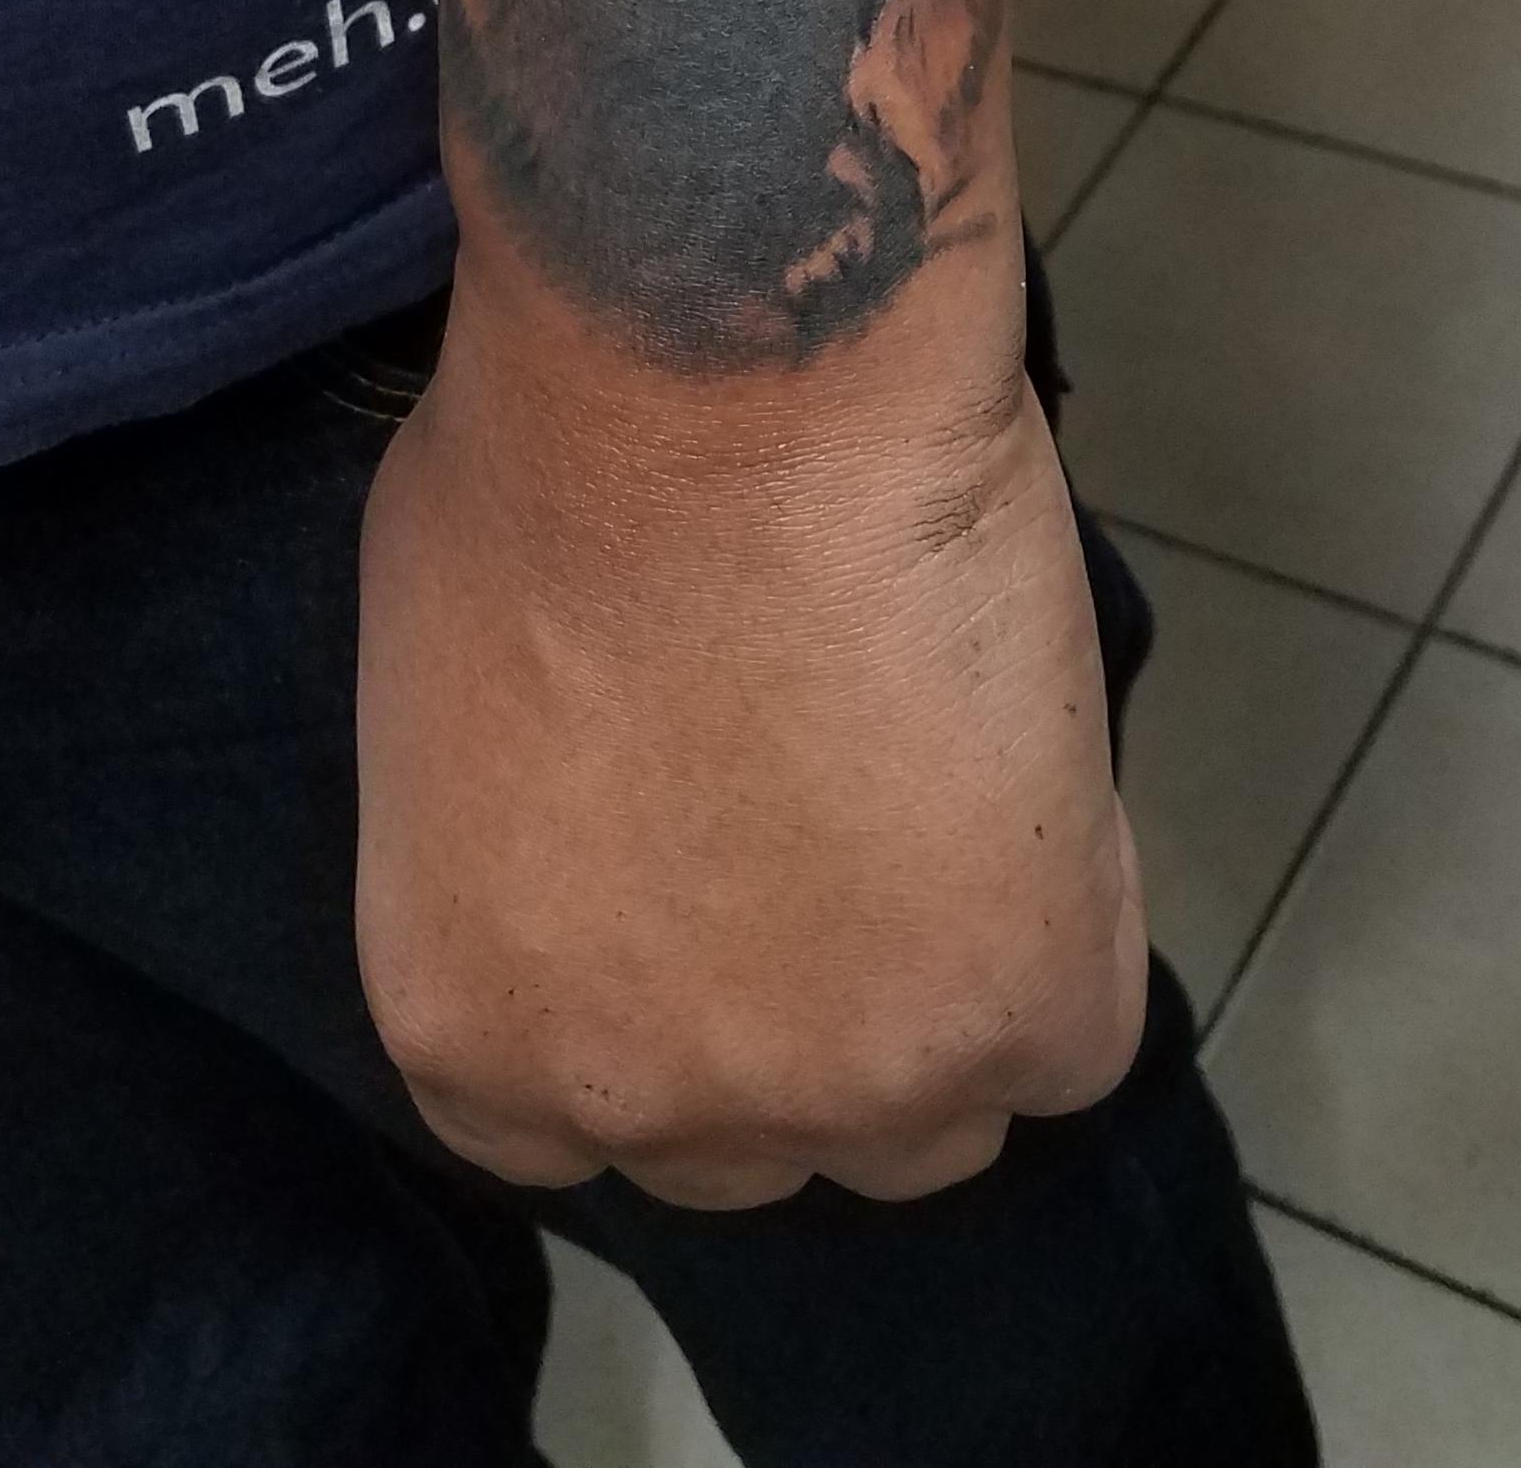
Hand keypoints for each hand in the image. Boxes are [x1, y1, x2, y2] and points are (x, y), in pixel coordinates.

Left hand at [353, 289, 1146, 1208]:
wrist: (717, 384)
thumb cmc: (548, 460)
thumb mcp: (447, 689)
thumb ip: (521, 824)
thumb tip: (597, 813)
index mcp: (473, 1030)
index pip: (583, 1115)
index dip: (660, 998)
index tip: (709, 887)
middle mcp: (639, 1102)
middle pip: (755, 1137)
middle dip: (791, 1007)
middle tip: (828, 826)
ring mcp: (837, 1083)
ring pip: (927, 1121)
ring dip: (941, 993)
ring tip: (942, 796)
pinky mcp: (1012, 1013)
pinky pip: (1072, 1038)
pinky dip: (1073, 914)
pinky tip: (1026, 775)